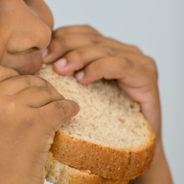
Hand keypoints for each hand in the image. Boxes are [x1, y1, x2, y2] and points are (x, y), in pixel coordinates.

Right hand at [0, 65, 78, 183]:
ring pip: (44, 91)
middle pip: (24, 80)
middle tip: (49, 102)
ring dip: (55, 100)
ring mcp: (11, 109)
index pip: (0, 71)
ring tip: (59, 110)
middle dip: (39, 90)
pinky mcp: (35, 123)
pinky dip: (69, 108)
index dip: (18, 80)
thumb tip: (25, 80)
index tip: (28, 91)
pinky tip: (72, 112)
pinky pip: (61, 106)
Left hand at [43, 25, 161, 134]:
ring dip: (79, 56)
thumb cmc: (102, 125)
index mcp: (109, 50)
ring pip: (104, 49)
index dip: (62, 37)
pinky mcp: (147, 75)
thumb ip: (66, 74)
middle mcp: (126, 51)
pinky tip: (84, 78)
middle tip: (47, 60)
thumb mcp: (78, 95)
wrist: (132, 150)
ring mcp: (139, 61)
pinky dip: (99, 68)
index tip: (42, 53)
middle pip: (92, 38)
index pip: (83, 33)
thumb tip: (37, 62)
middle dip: (66, 46)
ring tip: (61, 69)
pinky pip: (121, 64)